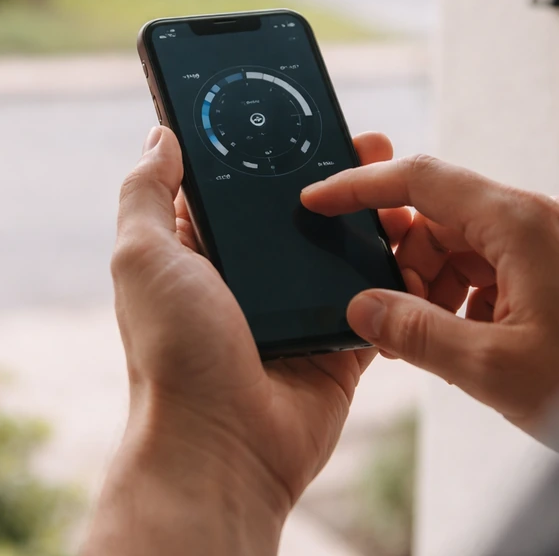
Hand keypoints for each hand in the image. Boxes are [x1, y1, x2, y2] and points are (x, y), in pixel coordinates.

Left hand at [83, 126, 402, 555]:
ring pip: (340, 248)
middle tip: (364, 139)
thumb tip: (161, 136)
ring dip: (370, 216)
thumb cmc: (173, 352)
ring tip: (399, 181)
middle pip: (295, 211)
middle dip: (329, 173)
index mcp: (197, 253)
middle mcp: (245, 278)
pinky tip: (416, 235)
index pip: (232, 186)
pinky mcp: (336, 342)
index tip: (293, 113)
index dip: (260, 149)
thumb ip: (147, 192)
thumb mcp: (142, 256)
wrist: (223, 445)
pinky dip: (394, 272)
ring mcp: (294, 310)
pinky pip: (373, 297)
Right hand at [302, 154, 558, 439]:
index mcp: (521, 223)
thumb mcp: (492, 367)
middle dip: (407, 264)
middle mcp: (543, 216)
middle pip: (443, 219)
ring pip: (470, 245)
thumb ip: (414, 333)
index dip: (360, 187)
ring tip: (439, 345)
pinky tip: (473, 342)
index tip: (317, 202)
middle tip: (390, 319)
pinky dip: (473, 295)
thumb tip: (362, 308)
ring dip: (440, 287)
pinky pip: (502, 263)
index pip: (420, 180)